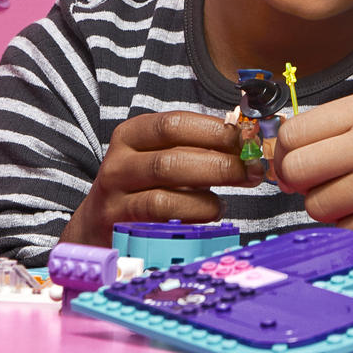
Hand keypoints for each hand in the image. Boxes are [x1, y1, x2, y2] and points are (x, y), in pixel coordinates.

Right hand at [64, 111, 256, 246]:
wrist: (99, 222)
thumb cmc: (144, 184)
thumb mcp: (163, 156)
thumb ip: (199, 149)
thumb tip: (248, 146)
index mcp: (132, 135)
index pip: (174, 124)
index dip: (215, 131)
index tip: (247, 140)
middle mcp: (119, 163)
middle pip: (172, 160)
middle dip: (220, 165)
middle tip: (252, 172)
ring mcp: (116, 197)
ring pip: (165, 196)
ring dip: (206, 200)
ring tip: (224, 202)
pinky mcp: (120, 228)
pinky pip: (161, 224)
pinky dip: (191, 219)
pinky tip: (207, 216)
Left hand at [269, 93, 352, 248]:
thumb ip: (341, 130)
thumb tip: (283, 153)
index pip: (293, 133)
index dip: (286, 154)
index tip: (296, 164)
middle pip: (296, 170)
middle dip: (299, 184)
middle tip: (320, 186)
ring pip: (317, 207)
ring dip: (329, 209)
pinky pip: (348, 231)